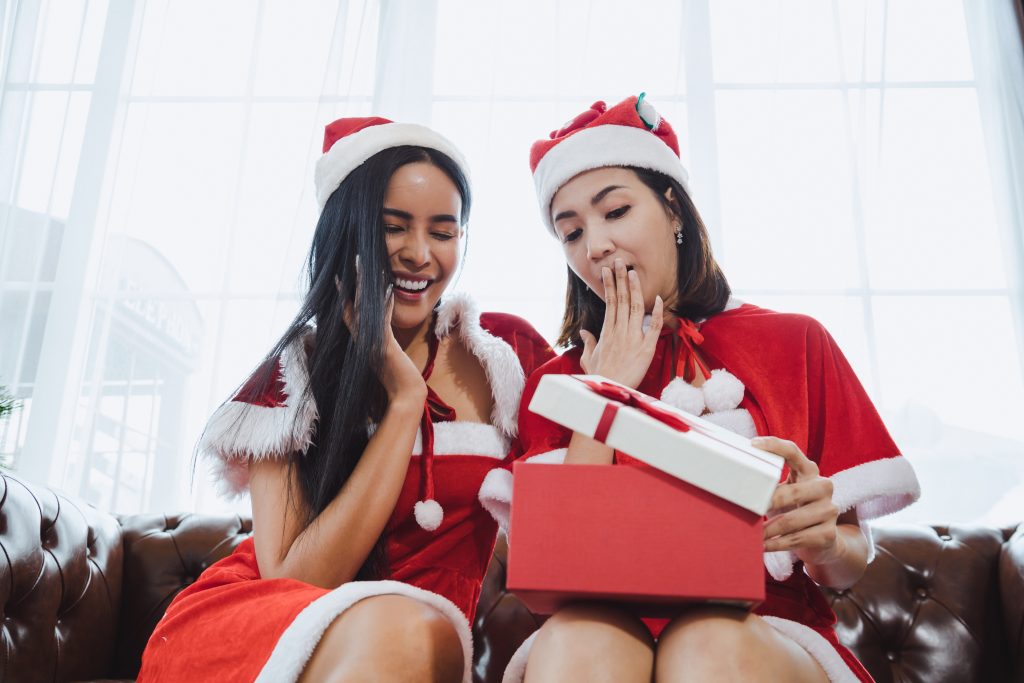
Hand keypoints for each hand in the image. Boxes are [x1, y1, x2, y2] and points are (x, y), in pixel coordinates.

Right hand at [342, 258, 426, 405]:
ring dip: (365, 284)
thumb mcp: (385, 361)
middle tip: (351, 261)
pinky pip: (383, 318)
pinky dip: (385, 302)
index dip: (344, 296)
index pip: (350, 313)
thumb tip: (378, 345)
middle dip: (353, 282)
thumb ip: (379, 350)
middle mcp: (364, 337)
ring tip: (362, 264)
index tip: (340, 279)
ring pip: (365, 306)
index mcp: (364, 340)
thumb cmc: (395, 383)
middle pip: (354, 303)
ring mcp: (372, 340)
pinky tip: (387, 286)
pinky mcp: (384, 344)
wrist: (403, 397)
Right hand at [580, 258, 663, 389]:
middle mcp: (619, 331)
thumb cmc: (600, 377)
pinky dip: (656, 313)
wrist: (610, 392)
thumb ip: (589, 343)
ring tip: (633, 272)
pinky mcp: (646, 349)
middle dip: (620, 279)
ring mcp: (633, 339)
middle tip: (620, 261)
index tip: (608, 271)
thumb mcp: (589, 359)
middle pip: (622, 300)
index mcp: (607, 332)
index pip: (609, 302)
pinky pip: (653, 327)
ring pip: (635, 308)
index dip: (610, 285)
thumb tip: (584, 332)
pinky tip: (658, 299)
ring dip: (635, 289)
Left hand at [754, 436, 842, 566]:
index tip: (752, 445)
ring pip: (791, 520)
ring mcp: (829, 510)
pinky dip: (776, 544)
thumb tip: (732, 479)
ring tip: (750, 534)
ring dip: (767, 530)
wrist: (824, 540)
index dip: (774, 445)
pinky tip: (763, 546)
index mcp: (809, 471)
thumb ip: (770, 483)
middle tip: (746, 508)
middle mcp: (823, 486)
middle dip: (766, 502)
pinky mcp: (829, 533)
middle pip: (790, 492)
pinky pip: (797, 539)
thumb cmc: (795, 509)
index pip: (792, 451)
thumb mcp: (786, 492)